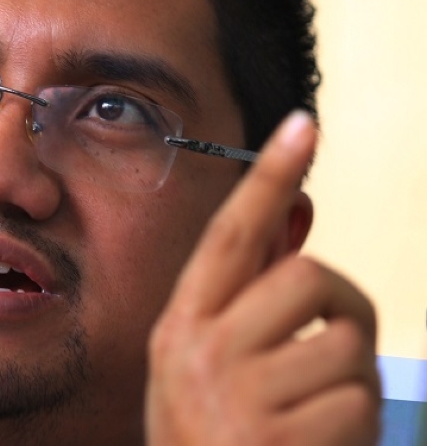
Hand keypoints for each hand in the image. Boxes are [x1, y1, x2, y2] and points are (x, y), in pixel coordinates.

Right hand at [145, 112, 379, 445]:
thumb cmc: (212, 442)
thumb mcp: (212, 369)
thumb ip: (252, 301)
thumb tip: (300, 226)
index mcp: (181, 328)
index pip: (231, 236)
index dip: (268, 177)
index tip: (302, 125)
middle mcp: (202, 352)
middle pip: (307, 278)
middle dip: (344, 304)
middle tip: (339, 342)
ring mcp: (240, 397)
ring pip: (346, 343)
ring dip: (352, 379)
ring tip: (317, 415)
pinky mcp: (280, 438)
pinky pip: (358, 399)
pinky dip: (357, 424)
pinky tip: (319, 445)